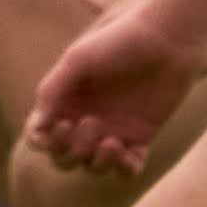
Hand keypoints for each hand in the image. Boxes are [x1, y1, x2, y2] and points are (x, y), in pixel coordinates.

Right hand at [26, 0, 206, 177]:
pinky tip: (128, 155)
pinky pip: (127, 169)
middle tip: (91, 123)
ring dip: (97, 162)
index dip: (45, 142)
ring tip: (113, 142)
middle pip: (64, 158)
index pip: (39, 136)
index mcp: (64, 101)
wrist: (169, 37)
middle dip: (71, 152)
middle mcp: (84, 118)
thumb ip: (52, 90)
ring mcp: (112, 130)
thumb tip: (37, 126)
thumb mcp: (78, 59)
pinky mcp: (140, 137)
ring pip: (93, 166)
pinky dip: (124, 170)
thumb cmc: (119, 40)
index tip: (63, 126)